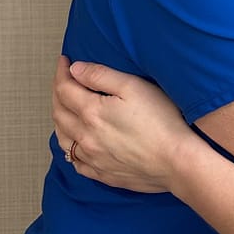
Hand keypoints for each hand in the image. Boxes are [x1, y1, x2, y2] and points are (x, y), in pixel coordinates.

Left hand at [52, 56, 194, 193]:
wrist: (176, 161)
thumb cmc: (160, 121)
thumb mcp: (133, 87)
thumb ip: (101, 75)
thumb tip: (75, 69)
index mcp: (91, 112)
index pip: (64, 88)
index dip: (62, 72)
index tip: (65, 60)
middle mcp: (85, 137)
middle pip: (59, 113)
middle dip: (58, 92)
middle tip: (64, 80)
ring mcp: (92, 158)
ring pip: (62, 138)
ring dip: (60, 119)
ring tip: (65, 108)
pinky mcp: (102, 173)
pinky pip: (75, 161)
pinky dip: (70, 147)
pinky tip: (77, 143)